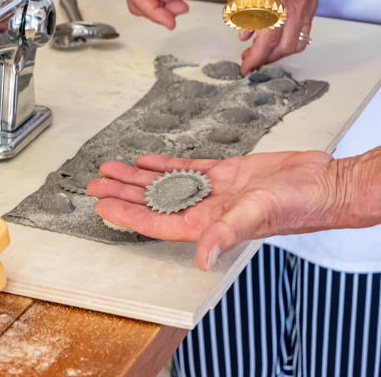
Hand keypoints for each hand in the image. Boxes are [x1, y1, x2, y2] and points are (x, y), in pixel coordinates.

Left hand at [87, 151, 334, 270]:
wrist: (322, 184)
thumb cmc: (298, 205)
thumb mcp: (256, 216)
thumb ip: (226, 234)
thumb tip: (202, 257)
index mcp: (206, 224)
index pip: (155, 221)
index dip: (126, 214)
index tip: (101, 206)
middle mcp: (204, 209)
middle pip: (152, 202)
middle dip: (121, 193)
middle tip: (94, 184)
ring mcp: (212, 190)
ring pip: (163, 184)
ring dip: (136, 178)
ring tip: (109, 169)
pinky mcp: (223, 172)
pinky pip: (185, 167)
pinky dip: (163, 163)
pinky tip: (144, 160)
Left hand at [237, 0, 322, 74]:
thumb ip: (244, 7)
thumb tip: (243, 34)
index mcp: (278, 0)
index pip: (267, 39)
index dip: (255, 57)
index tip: (245, 68)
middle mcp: (296, 7)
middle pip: (282, 47)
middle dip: (264, 59)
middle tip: (249, 62)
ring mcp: (306, 8)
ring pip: (295, 44)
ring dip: (276, 54)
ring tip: (259, 55)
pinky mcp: (311, 8)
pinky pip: (303, 34)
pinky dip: (287, 43)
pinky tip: (274, 43)